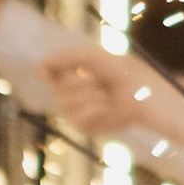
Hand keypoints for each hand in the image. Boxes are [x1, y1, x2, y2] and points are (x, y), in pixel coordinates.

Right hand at [36, 42, 167, 139]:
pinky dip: (97, 109)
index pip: (49, 72)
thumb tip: (40, 67)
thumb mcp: (94, 57)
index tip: (46, 71)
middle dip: (79, 81)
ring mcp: (77, 112)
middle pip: (56, 88)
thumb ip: (66, 58)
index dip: (47, 70)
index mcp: (72, 75)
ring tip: (107, 94)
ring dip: (91, 94)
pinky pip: (80, 117)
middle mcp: (71, 95)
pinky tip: (108, 107)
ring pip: (66, 103)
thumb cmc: (122, 72)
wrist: (143, 93)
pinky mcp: (86, 127)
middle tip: (98, 81)